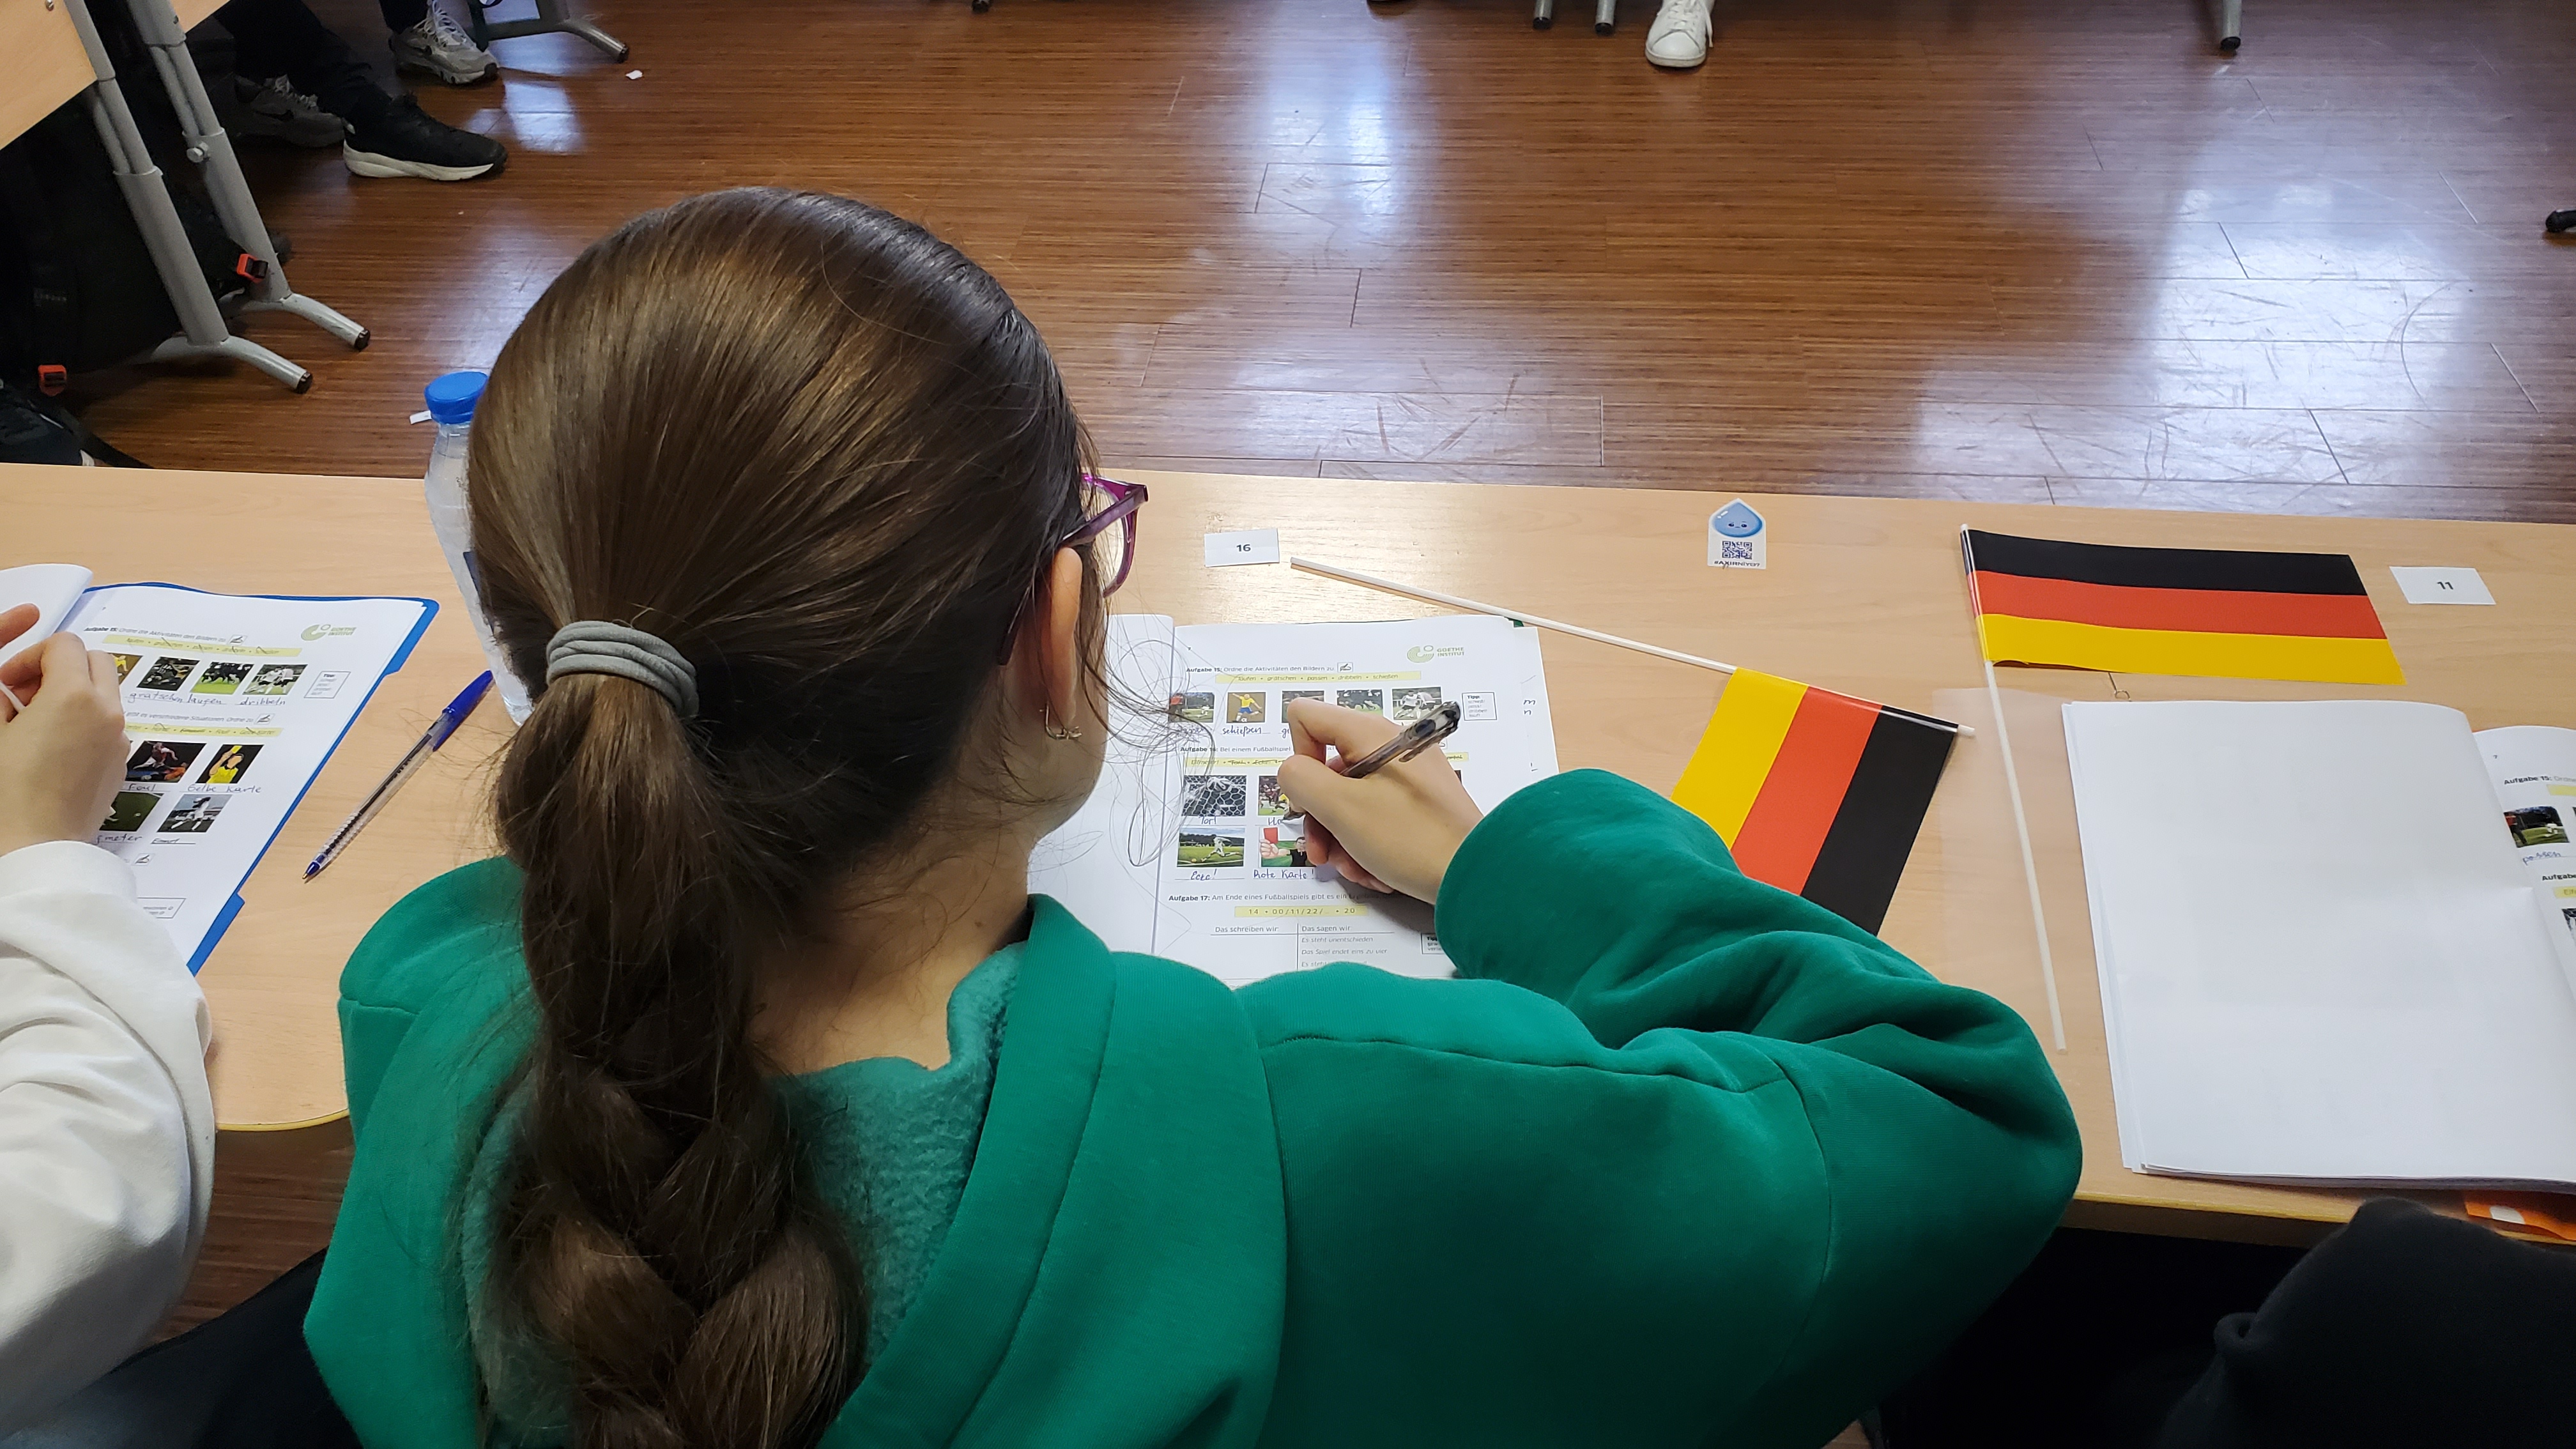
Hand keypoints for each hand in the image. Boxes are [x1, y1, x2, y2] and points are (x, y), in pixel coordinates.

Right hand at [0, 623, 129, 858]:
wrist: (37, 845)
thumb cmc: (9, 791)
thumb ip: (1, 700)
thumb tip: (9, 692)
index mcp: (74, 696)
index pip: (65, 645)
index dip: (31, 655)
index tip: (8, 681)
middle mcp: (106, 712)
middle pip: (95, 661)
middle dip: (60, 667)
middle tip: (25, 693)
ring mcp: (118, 738)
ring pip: (106, 693)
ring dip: (75, 693)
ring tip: (36, 720)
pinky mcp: (119, 762)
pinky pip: (108, 724)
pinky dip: (86, 720)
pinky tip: (53, 745)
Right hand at [1277, 699, 1482, 902]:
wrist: (1475, 874)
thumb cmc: (1409, 838)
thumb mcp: (1341, 807)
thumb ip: (1300, 778)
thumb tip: (1294, 771)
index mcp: (1371, 733)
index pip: (1305, 716)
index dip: (1298, 757)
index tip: (1311, 798)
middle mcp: (1389, 746)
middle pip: (1327, 766)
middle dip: (1318, 814)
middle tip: (1322, 854)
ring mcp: (1407, 775)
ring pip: (1349, 797)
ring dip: (1340, 837)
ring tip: (1353, 869)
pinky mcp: (1419, 803)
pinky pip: (1376, 815)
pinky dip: (1366, 843)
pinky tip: (1374, 871)